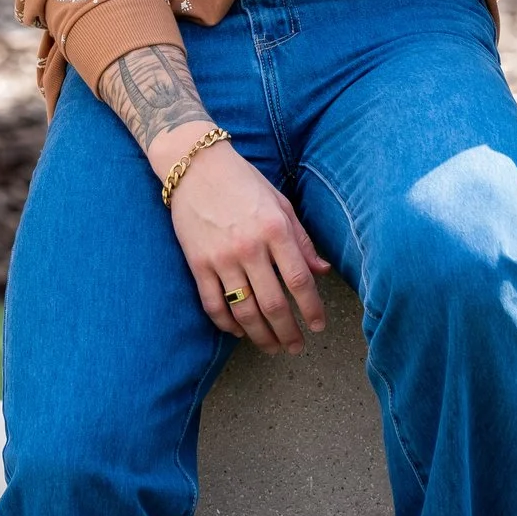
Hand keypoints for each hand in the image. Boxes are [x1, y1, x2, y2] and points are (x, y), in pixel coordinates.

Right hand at [160, 135, 332, 354]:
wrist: (195, 166)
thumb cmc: (243, 182)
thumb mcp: (280, 203)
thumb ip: (301, 240)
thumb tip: (321, 271)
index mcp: (275, 230)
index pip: (299, 280)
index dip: (312, 309)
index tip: (319, 326)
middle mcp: (250, 247)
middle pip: (273, 303)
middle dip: (289, 332)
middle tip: (297, 347)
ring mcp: (221, 258)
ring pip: (244, 311)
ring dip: (261, 336)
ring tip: (273, 348)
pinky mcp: (197, 264)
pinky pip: (213, 304)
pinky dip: (227, 324)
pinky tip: (240, 333)